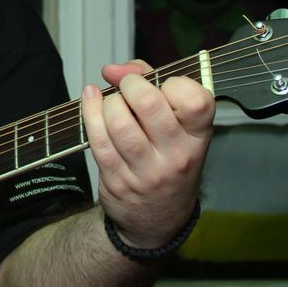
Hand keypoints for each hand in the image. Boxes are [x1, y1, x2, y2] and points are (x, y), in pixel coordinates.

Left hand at [81, 59, 213, 248]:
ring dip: (109, 102)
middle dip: (130, 84)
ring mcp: (147, 171)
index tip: (163, 85)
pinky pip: (98, 141)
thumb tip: (117, 69)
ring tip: (112, 102)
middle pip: (149, 105)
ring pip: (119, 123)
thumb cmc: (167, 159)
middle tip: (127, 87)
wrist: (158, 218)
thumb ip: (153, 86)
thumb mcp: (178, 127)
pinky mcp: (118, 180)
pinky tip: (90, 100)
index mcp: (198, 137)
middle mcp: (177, 155)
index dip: (175, 83)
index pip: (196, 100)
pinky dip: (89, 113)